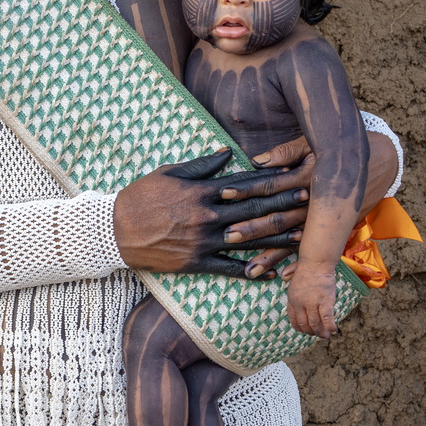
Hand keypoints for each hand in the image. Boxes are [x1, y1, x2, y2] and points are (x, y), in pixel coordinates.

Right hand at [113, 149, 308, 276]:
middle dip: (283, 206)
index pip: (243, 184)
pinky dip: (250, 270)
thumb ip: (201, 165)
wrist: (115, 230)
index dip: (271, 180)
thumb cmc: (141, 197)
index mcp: (201, 191)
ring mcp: (202, 241)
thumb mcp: (169, 172)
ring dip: (277, 238)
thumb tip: (228, 153)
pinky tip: (272, 272)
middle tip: (310, 202)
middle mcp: (206, 216)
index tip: (293, 175)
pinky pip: (229, 268)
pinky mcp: (196, 262)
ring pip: (248, 240)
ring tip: (302, 237)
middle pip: (253, 210)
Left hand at [286, 265, 337, 338]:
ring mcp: (312, 303)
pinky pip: (327, 319)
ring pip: (315, 324)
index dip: (299, 327)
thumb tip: (283, 276)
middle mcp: (300, 303)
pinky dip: (330, 326)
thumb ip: (288, 277)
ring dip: (320, 332)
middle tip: (317, 334)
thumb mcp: (293, 274)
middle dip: (311, 332)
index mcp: (292, 298)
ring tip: (325, 336)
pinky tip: (334, 330)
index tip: (305, 331)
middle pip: (304, 324)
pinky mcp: (325, 301)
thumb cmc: (307, 267)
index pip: (293, 319)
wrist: (316, 262)